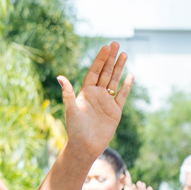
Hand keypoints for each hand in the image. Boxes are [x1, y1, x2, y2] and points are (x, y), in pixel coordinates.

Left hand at [57, 42, 133, 159]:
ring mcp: (107, 101)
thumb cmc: (75, 128)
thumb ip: (68, 92)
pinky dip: (126, 85)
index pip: (94, 71)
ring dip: (119, 68)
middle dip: (111, 58)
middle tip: (116, 43)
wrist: (85, 145)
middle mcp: (96, 94)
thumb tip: (59, 77)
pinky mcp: (115, 110)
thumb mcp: (70, 109)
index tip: (105, 47)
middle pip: (105, 72)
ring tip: (124, 54)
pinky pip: (122, 95)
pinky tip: (130, 75)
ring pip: (114, 80)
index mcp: (85, 91)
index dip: (100, 59)